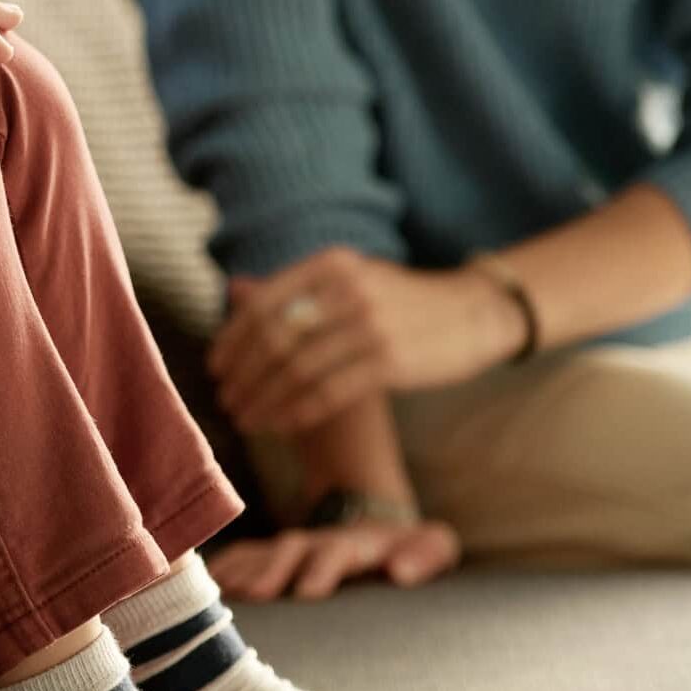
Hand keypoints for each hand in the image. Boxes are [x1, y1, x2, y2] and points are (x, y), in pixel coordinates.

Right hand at [207, 521, 460, 600]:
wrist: (379, 525)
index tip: (309, 593)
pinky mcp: (275, 555)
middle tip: (258, 595)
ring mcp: (294, 546)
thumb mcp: (434, 544)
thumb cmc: (411, 548)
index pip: (338, 550)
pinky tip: (201, 585)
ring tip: (219, 594)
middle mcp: (319, 540)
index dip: (322, 567)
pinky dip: (223, 569)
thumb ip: (427, 553)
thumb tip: (400, 571)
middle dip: (273, 569)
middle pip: (292, 548)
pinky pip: (242, 558)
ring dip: (241, 572)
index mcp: (359, 543)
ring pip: (262, 553)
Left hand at [209, 247, 520, 432]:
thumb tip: (235, 291)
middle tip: (226, 400)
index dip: (233, 340)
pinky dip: (297, 411)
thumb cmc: (402, 300)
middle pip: (275, 339)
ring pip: (297, 370)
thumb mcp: (351, 278)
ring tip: (246, 419)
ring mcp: (369, 324)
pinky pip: (328, 392)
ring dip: (264, 399)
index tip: (216, 368)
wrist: (474, 312)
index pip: (264, 305)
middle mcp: (347, 289)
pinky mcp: (390, 361)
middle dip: (244, 375)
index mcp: (331, 265)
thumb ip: (296, 288)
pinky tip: (281, 424)